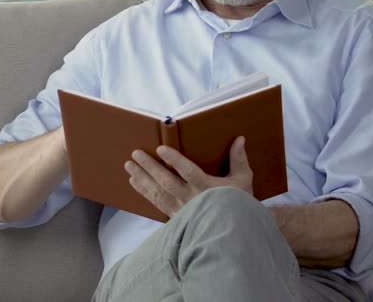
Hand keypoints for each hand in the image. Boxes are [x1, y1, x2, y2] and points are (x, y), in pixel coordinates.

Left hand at [124, 136, 252, 217]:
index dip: (174, 161)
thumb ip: (238, 160)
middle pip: (166, 181)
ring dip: (142, 178)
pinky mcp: (175, 216)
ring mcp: (181, 208)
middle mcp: (190, 198)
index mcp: (206, 187)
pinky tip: (134, 182)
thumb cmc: (238, 205)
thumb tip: (239, 139)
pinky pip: (156, 203)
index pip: (188, 172)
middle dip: (149, 167)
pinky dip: (144, 191)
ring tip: (129, 165)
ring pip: (157, 192)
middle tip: (135, 154)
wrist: (231, 233)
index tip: (161, 149)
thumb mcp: (243, 181)